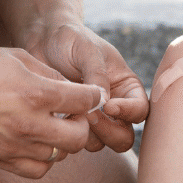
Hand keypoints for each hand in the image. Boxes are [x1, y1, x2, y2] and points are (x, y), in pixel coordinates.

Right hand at [0, 46, 103, 177]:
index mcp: (34, 92)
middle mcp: (28, 123)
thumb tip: (72, 88)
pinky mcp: (0, 159)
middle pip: (79, 136)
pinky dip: (44, 158)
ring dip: (62, 140)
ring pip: (60, 155)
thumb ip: (49, 73)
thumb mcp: (16, 56)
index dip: (94, 96)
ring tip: (51, 124)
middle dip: (83, 123)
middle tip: (72, 113)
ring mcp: (13, 145)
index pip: (85, 101)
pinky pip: (37, 169)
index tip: (91, 94)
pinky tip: (36, 141)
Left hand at [23, 22, 148, 152]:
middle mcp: (113, 105)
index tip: (109, 105)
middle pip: (124, 136)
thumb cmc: (70, 38)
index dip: (129, 112)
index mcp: (125, 86)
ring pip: (100, 143)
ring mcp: (92, 117)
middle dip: (109, 131)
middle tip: (90, 117)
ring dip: (88, 135)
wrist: (42, 39)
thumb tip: (105, 104)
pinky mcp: (71, 123)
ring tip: (71, 113)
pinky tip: (58, 116)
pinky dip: (69, 134)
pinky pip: (75, 140)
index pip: (140, 109)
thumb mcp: (87, 50)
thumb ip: (97, 74)